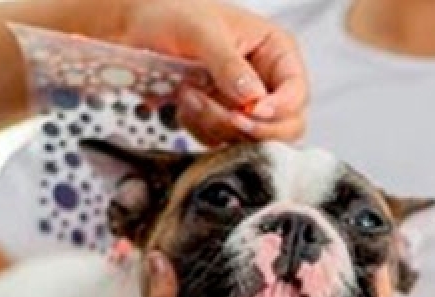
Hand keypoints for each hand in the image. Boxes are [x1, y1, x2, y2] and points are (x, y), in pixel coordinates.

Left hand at [116, 0, 306, 143]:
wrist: (136, 28)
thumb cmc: (173, 13)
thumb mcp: (203, 31)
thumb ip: (230, 65)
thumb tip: (254, 98)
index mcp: (276, 52)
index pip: (297, 93)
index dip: (280, 108)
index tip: (252, 109)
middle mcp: (267, 83)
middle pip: (286, 127)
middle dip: (253, 127)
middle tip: (226, 114)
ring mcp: (246, 107)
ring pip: (254, 141)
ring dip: (219, 126)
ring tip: (190, 94)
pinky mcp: (224, 123)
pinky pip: (224, 144)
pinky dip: (202, 130)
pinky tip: (186, 103)